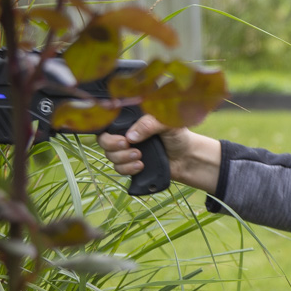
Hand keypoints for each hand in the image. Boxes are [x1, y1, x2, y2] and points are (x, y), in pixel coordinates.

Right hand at [98, 114, 221, 193]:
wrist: (187, 158)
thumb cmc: (178, 136)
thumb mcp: (167, 123)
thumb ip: (149, 124)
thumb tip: (131, 136)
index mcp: (132, 122)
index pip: (109, 124)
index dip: (109, 132)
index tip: (123, 138)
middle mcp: (126, 136)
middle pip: (104, 141)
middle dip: (113, 146)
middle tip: (129, 147)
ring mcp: (128, 151)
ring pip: (111, 157)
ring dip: (123, 159)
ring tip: (140, 157)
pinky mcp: (131, 165)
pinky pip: (119, 169)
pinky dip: (127, 169)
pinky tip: (140, 166)